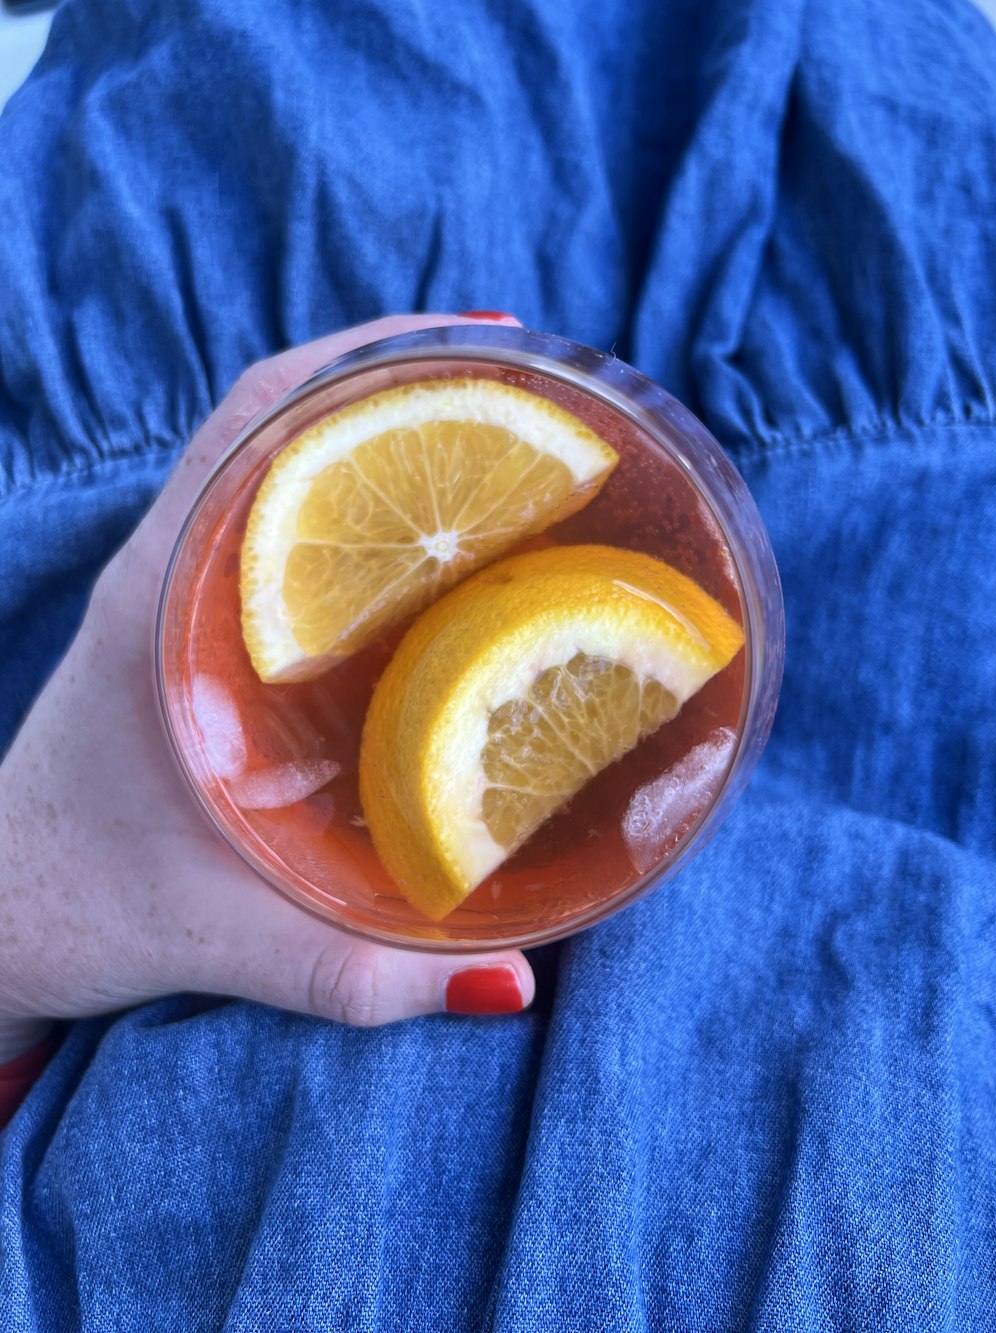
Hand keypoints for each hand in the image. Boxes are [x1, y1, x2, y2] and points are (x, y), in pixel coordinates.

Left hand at [0, 314, 534, 1061]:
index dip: (366, 359)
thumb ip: (364, 977)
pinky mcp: (182, 618)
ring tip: (499, 431)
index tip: (479, 342)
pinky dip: (345, 487)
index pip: (255, 422)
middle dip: (400, 379)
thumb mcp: (226, 948)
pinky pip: (270, 515)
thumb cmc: (80, 911)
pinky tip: (427, 527)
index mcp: (159, 605)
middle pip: (279, 415)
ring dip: (374, 425)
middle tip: (529, 391)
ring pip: (274, 458)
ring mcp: (168, 587)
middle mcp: (161, 572)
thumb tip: (515, 984)